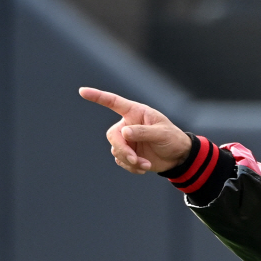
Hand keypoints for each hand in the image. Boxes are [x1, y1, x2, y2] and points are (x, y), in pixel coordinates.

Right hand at [79, 86, 193, 174]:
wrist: (178, 157)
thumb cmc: (172, 139)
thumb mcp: (162, 133)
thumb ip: (143, 132)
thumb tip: (124, 133)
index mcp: (135, 113)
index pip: (113, 102)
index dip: (98, 97)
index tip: (82, 91)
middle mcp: (127, 125)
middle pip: (113, 135)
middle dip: (122, 149)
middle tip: (134, 159)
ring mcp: (126, 140)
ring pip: (116, 150)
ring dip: (129, 160)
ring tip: (146, 165)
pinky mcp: (128, 154)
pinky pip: (121, 161)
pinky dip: (131, 167)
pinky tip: (144, 168)